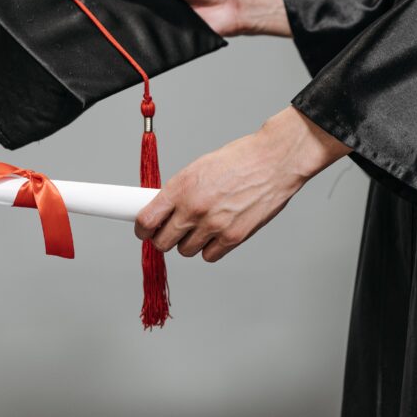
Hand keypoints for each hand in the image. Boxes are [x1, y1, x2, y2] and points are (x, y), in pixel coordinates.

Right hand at [109, 0, 290, 37]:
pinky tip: (128, 41)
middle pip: (126, 9)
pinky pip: (149, 43)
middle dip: (113, 11)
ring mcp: (158, 23)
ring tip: (106, 27)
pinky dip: (140, 43)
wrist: (231, 5)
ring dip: (125, 28)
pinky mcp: (166, 40)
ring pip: (135, 27)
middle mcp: (153, 5)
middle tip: (94, 11)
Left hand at [135, 106, 349, 261]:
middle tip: (170, 231)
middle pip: (162, 242)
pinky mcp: (234, 237)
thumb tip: (161, 210)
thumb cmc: (239, 160)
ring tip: (200, 227)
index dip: (142, 230)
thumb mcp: (198, 168)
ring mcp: (214, 225)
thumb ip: (178, 191)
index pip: (146, 221)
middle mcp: (194, 208)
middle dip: (163, 239)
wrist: (274, 162)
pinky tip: (216, 233)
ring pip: (185, 251)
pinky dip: (210, 249)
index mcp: (181, 188)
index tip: (144, 230)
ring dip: (188, 243)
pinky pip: (209, 256)